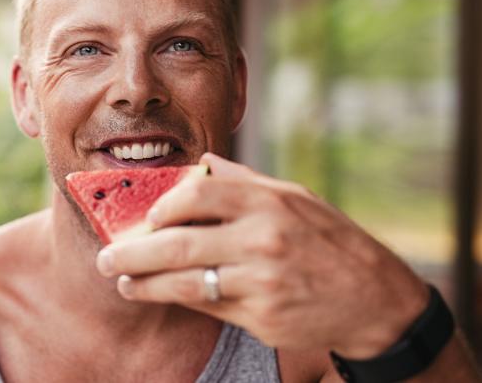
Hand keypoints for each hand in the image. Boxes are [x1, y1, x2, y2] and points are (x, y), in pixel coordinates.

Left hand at [95, 153, 430, 357]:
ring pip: (184, 282)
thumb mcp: (294, 197)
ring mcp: (262, 281)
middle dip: (131, 253)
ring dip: (144, 283)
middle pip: (176, 243)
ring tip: (122, 281)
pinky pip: (207, 306)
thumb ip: (242, 182)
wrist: (375, 299)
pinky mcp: (262, 316)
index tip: (144, 217)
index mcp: (268, 201)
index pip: (195, 194)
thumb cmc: (327, 240)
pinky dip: (176, 299)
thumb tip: (197, 165)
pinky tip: (158, 294)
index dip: (161, 206)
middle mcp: (263, 239)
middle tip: (106, 258)